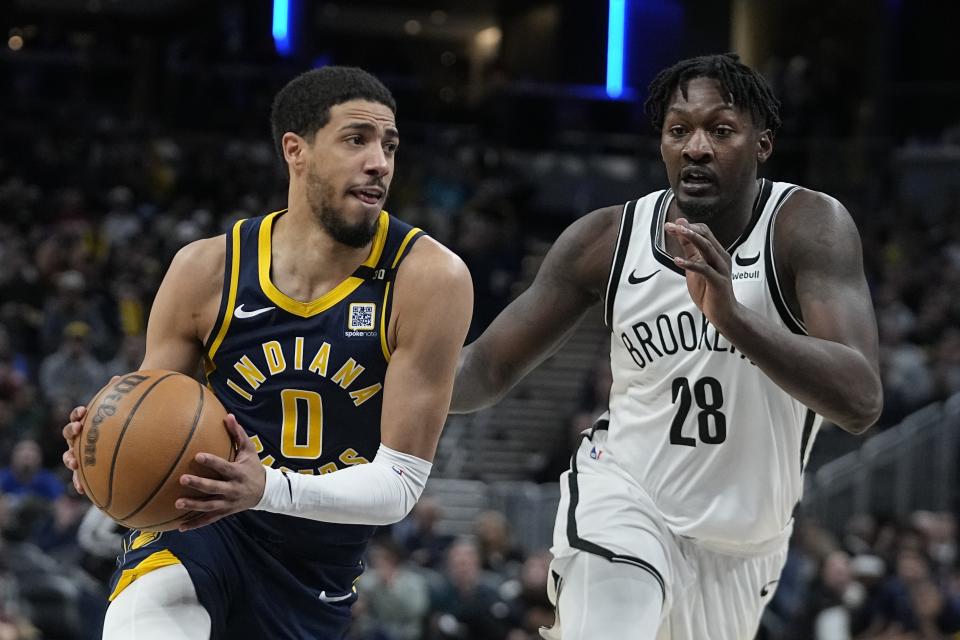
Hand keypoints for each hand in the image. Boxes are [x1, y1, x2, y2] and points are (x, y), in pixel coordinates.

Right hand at [62, 376, 120, 494]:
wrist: (126, 435)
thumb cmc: (124, 420)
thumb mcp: (124, 409)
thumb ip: (119, 396)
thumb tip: (117, 377)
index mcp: (88, 423)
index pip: (77, 417)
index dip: (77, 415)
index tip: (83, 412)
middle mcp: (82, 437)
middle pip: (70, 434)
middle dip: (71, 432)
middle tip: (78, 430)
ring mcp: (84, 452)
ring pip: (71, 456)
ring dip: (70, 459)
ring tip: (74, 463)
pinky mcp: (89, 468)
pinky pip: (83, 477)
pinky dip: (81, 482)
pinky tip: (84, 491)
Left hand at [175, 414, 265, 531]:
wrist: (266, 492)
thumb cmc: (253, 467)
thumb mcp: (250, 450)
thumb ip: (238, 434)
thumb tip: (228, 416)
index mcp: (238, 473)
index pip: (224, 467)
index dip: (212, 462)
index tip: (197, 455)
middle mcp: (233, 489)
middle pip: (214, 488)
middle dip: (199, 484)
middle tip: (182, 479)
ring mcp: (228, 503)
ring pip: (210, 506)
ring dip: (194, 505)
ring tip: (177, 503)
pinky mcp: (225, 512)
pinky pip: (209, 519)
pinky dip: (195, 524)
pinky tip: (180, 527)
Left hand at [664, 218, 738, 326]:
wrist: (724, 313)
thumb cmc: (709, 290)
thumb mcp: (695, 266)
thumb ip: (689, 249)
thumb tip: (681, 229)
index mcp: (716, 252)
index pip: (703, 231)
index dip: (687, 226)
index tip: (670, 225)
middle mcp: (720, 257)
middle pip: (705, 235)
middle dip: (687, 229)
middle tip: (670, 225)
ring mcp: (720, 269)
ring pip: (707, 248)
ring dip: (691, 238)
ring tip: (677, 232)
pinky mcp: (718, 281)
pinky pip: (704, 269)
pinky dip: (690, 264)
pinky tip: (677, 260)